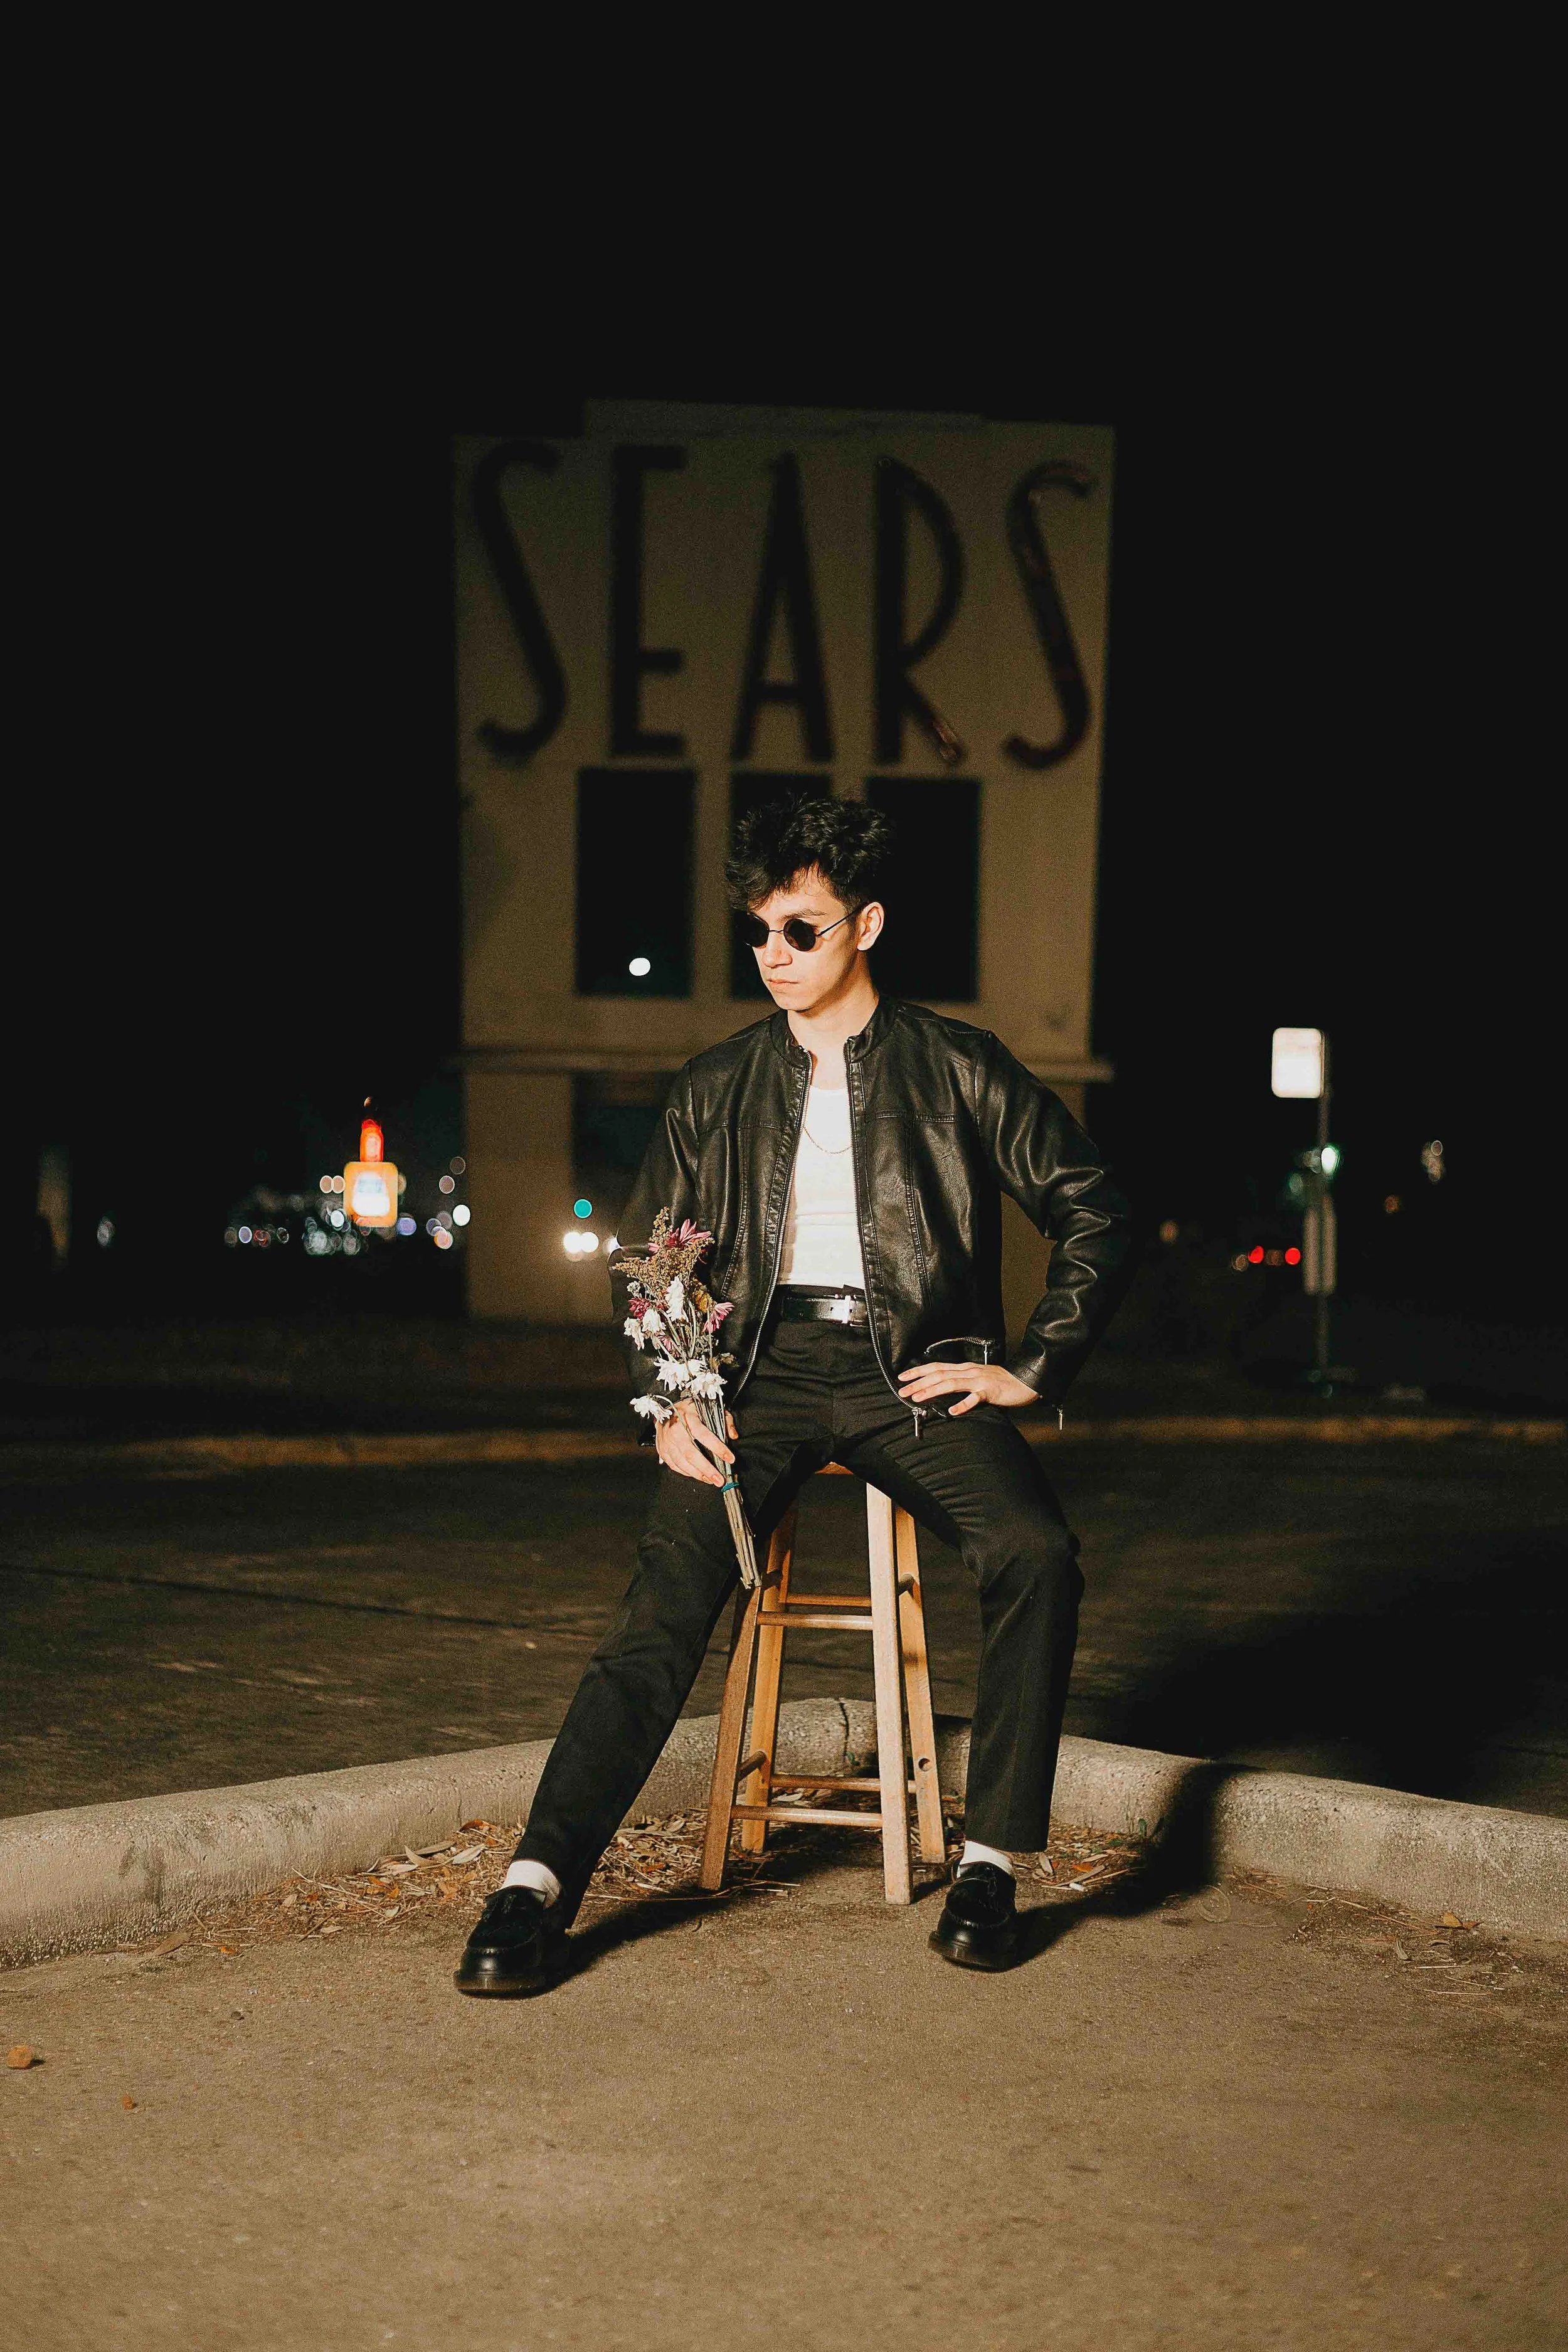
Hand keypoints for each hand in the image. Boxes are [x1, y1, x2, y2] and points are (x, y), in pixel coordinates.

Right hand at [655, 1398, 739, 1485]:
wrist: (666, 1411)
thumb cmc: (689, 1410)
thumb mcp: (709, 1408)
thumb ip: (724, 1420)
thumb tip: (733, 1436)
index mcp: (688, 1417)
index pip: (704, 1435)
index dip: (718, 1448)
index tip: (729, 1458)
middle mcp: (675, 1430)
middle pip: (691, 1454)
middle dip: (707, 1469)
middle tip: (719, 1479)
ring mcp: (666, 1441)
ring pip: (682, 1462)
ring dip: (698, 1474)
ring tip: (711, 1480)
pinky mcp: (662, 1449)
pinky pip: (674, 1465)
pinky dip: (687, 1473)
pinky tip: (697, 1475)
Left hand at [896, 1361, 1039, 1416]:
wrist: (1024, 1381)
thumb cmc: (1001, 1382)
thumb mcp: (977, 1378)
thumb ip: (962, 1382)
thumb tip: (943, 1387)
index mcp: (964, 1368)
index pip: (936, 1367)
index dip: (918, 1371)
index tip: (902, 1376)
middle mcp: (968, 1371)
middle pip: (939, 1374)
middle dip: (919, 1382)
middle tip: (902, 1390)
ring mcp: (979, 1381)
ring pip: (951, 1383)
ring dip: (932, 1390)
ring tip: (918, 1398)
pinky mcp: (989, 1391)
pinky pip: (974, 1398)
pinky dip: (963, 1404)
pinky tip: (953, 1412)